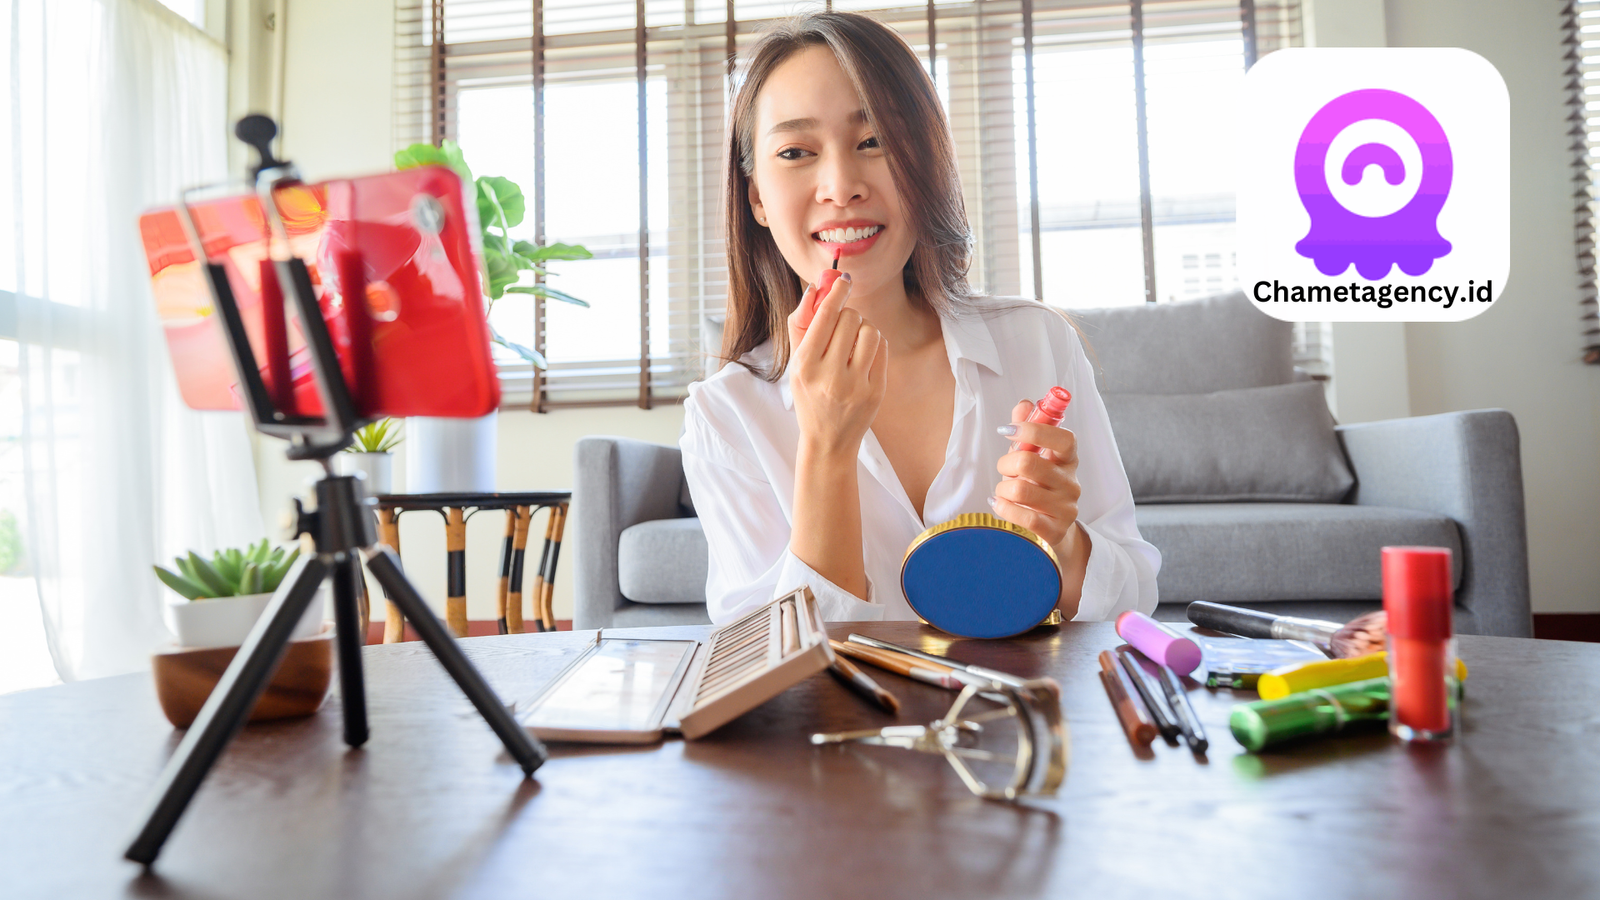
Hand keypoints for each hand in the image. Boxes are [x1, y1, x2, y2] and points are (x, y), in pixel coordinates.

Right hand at [787, 272, 887, 457]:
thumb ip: (801, 325)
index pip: (825, 316)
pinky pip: (881, 349)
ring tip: (853, 343)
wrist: (827, 441)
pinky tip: (863, 357)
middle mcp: (830, 376)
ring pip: (870, 331)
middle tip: (842, 327)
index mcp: (805, 366)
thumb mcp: (796, 364)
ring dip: (863, 329)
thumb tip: (816, 288)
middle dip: (848, 315)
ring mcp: (856, 386)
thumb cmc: (809, 396)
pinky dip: (873, 345)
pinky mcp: (876, 392)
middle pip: (850, 319)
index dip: (836, 292)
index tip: (843, 278)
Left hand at [992, 399, 1084, 556]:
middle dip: (1005, 463)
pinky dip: (1003, 508)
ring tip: (1004, 490)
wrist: (1049, 530)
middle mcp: (1071, 483)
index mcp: (1068, 460)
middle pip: (1030, 463)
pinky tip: (1000, 504)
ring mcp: (1066, 508)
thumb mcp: (1032, 456)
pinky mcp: (1055, 531)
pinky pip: (1024, 517)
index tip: (1009, 430)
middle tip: (1004, 469)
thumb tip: (1024, 405)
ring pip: (1021, 490)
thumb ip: (1027, 429)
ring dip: (1003, 488)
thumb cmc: (1037, 487)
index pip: (1064, 439)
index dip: (1034, 430)